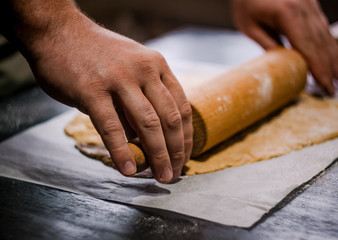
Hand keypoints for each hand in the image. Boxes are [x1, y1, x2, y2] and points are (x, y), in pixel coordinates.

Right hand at [1, 1, 192, 182]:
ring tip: (160, 176)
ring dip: (157, 155)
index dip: (185, 136)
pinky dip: (121, 152)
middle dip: (175, 151)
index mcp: (157, 66)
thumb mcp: (132, 66)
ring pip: (147, 125)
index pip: (182, 107)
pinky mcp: (92, 91)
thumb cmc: (97, 54)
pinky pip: (112, 127)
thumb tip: (147, 135)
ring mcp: (119, 79)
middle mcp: (144, 71)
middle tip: (174, 172)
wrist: (58, 32)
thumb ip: (144, 95)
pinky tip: (127, 170)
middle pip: (169, 119)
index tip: (184, 156)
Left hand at [231, 0, 337, 93]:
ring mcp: (310, 4)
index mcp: (288, 13)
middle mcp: (304, 7)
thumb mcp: (249, 26)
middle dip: (329, 68)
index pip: (308, 47)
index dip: (319, 68)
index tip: (325, 85)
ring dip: (334, 58)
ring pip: (326, 35)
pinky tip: (334, 56)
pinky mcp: (311, 4)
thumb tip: (284, 65)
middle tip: (335, 88)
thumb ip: (267, 44)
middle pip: (321, 43)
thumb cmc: (245, 1)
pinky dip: (329, 44)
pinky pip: (323, 27)